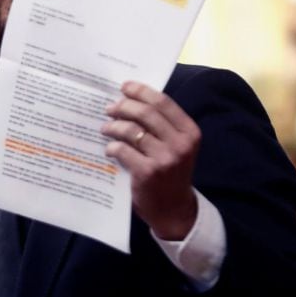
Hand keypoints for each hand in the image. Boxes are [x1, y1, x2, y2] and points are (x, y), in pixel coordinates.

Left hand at [102, 81, 199, 239]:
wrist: (174, 209)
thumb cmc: (171, 174)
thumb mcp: (177, 147)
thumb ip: (162, 126)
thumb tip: (130, 100)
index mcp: (190, 132)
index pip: (163, 102)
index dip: (141, 91)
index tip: (125, 87)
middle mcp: (180, 143)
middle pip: (145, 113)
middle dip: (123, 106)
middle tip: (110, 108)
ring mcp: (165, 158)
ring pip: (131, 130)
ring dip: (113, 126)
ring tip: (105, 128)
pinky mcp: (148, 172)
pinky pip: (123, 150)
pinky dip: (112, 147)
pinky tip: (108, 149)